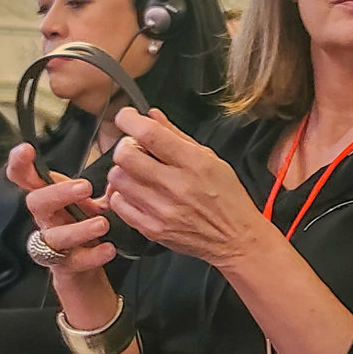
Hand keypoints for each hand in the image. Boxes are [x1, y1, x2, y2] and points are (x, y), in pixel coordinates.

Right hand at [8, 144, 118, 279]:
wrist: (85, 272)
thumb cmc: (84, 229)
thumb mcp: (93, 205)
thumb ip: (106, 189)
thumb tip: (124, 172)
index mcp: (50, 199)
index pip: (25, 178)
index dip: (19, 164)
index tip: (26, 149)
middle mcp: (46, 220)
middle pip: (35, 202)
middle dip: (58, 193)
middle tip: (85, 187)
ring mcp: (53, 245)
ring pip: (54, 236)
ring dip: (79, 229)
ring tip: (102, 224)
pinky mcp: (65, 267)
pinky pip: (75, 261)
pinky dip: (93, 255)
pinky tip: (108, 249)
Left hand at [105, 108, 271, 268]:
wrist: (234, 238)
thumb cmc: (227, 197)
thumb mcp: (210, 158)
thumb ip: (177, 135)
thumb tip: (151, 115)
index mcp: (193, 163)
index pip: (149, 135)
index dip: (129, 120)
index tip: (126, 117)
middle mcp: (176, 186)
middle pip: (126, 156)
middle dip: (125, 146)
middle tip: (134, 149)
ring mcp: (161, 210)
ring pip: (118, 179)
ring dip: (123, 171)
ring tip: (137, 173)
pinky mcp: (152, 229)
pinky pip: (118, 204)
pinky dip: (121, 194)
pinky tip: (136, 192)